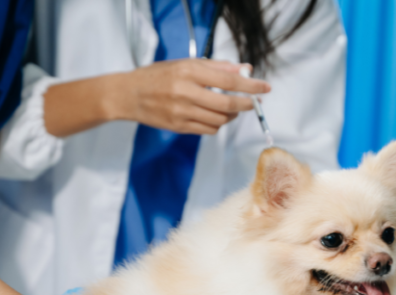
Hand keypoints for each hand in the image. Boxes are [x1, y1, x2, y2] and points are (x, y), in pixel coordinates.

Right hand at [109, 59, 270, 134]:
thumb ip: (216, 67)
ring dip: (232, 116)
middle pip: (227, 104)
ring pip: (219, 120)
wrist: (130, 94)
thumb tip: (244, 69)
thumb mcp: (186, 63)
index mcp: (189, 71)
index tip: (265, 88)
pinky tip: (216, 117)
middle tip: (254, 103)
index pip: (228, 80)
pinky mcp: (179, 127)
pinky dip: (218, 124)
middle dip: (246, 105)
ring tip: (232, 109)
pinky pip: (208, 130)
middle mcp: (185, 92)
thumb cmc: (159, 76)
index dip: (250, 86)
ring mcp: (181, 112)